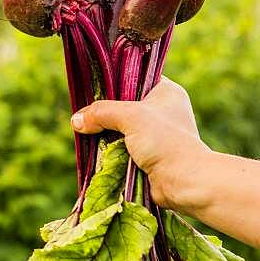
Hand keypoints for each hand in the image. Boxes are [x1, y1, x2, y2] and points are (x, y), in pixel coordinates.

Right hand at [70, 77, 212, 211]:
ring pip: (121, 128)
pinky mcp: (148, 155)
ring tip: (86, 131)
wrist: (183, 181)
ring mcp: (155, 134)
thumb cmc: (164, 141)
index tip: (93, 89)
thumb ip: (101, 113)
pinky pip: (122, 147)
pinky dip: (110, 150)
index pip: (135, 78)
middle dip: (105, 113)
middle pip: (124, 105)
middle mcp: (162, 111)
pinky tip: (95, 149)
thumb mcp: (130, 117)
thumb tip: (76, 120)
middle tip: (85, 113)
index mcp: (166, 92)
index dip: (114, 83)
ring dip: (106, 134)